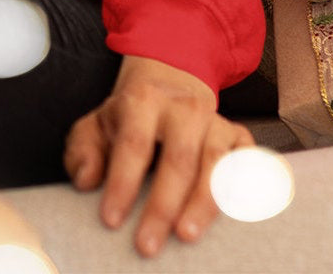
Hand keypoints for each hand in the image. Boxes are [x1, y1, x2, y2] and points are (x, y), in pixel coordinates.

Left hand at [62, 54, 255, 257]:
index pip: (133, 145)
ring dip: (203, 204)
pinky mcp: (240, 137)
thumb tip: (85, 180)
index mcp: (143, 101)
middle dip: (162, 205)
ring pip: (216, 164)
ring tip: (186, 236)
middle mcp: (184, 108)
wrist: (169, 87)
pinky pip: (250, 164)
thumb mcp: (96, 126)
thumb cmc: (128, 119)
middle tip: (147, 245)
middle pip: (177, 159)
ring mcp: (216, 121)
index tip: (110, 220)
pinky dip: (248, 189)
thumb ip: (82, 151)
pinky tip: (238, 217)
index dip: (122, 183)